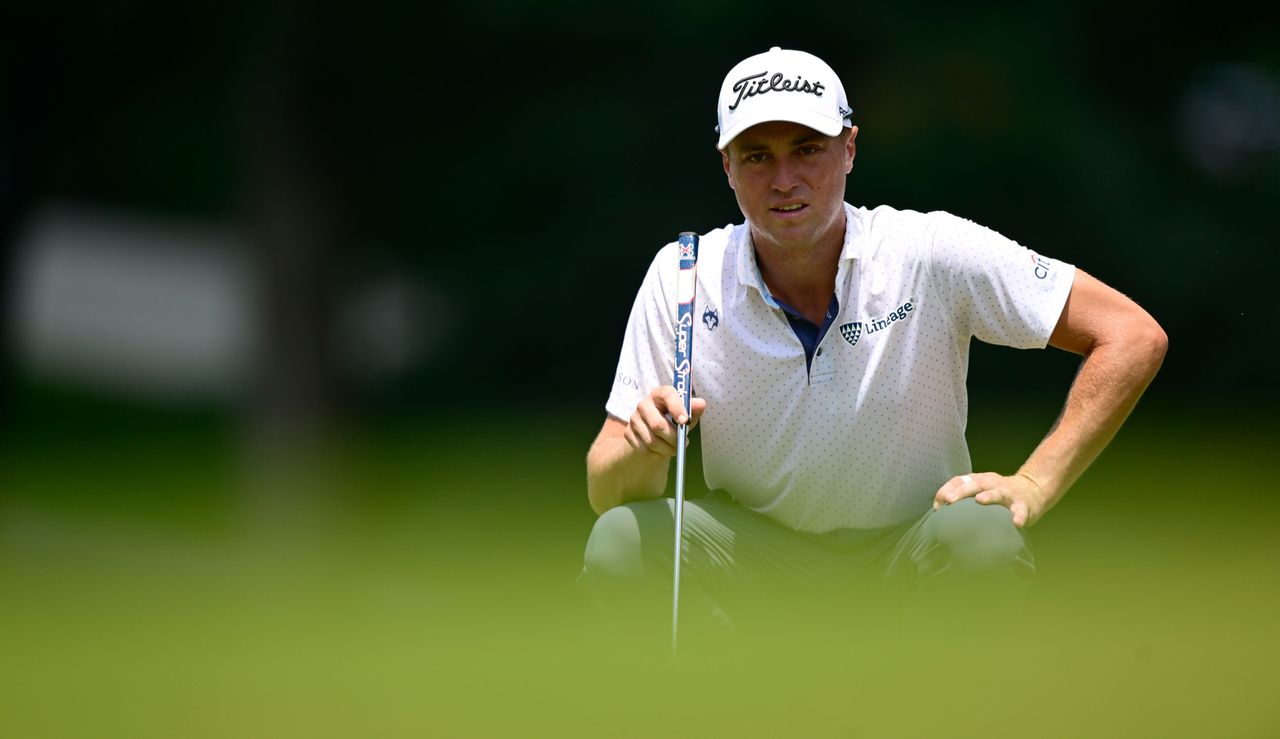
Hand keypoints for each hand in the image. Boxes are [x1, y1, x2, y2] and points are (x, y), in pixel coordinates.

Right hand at [623, 385, 706, 458]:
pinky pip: (643, 448)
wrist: (654, 431)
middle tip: (684, 443)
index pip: (666, 395)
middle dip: (674, 438)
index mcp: (660, 394)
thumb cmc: (673, 419)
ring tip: (675, 448)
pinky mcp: (628, 432)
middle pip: (657, 424)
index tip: (685, 421)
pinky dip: (656, 453)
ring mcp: (634, 418)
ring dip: (667, 449)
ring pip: (652, 440)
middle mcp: (644, 404)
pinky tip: (662, 449)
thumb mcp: (686, 414)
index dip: (676, 408)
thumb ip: (693, 410)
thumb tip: (701, 404)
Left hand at [932, 472, 1047, 527]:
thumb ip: (962, 497)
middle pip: (975, 484)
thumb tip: (937, 509)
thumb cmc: (998, 493)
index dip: (947, 490)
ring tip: (979, 500)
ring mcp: (1008, 493)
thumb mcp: (980, 490)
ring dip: (989, 496)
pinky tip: (1015, 523)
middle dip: (961, 491)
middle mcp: (992, 483)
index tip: (937, 504)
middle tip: (950, 500)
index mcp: (980, 480)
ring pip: (998, 493)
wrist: (1031, 490)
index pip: (960, 480)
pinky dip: (1018, 516)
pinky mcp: (1023, 505)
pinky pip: (1021, 511)